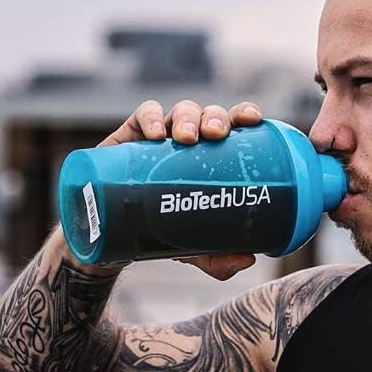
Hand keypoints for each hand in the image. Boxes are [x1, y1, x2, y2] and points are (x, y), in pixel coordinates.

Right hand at [96, 98, 262, 280]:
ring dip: (188, 118)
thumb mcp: (196, 250)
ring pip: (182, 111)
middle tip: (216, 135)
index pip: (236, 127)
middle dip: (216, 119)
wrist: (118, 237)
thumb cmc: (167, 232)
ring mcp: (163, 137)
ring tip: (187, 138)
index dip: (245, 115)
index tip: (253, 120)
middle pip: (210, 115)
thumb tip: (247, 259)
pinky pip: (144, 115)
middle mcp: (193, 141)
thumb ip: (221, 259)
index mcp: (216, 156)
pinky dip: (151, 118)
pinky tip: (155, 134)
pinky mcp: (132, 136)